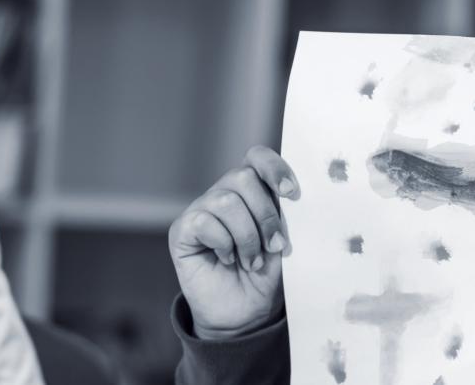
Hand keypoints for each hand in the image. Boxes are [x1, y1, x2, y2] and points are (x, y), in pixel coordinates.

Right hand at [168, 146, 298, 339]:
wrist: (244, 315)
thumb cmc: (264, 277)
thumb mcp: (282, 243)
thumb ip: (284, 216)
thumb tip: (293, 195)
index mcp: (251, 192)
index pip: (257, 158)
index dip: (274, 168)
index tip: (291, 194)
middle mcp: (224, 194)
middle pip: (243, 177)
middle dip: (266, 214)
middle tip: (276, 245)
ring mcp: (201, 210)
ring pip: (226, 201)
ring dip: (247, 236)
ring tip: (252, 262)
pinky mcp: (182, 230)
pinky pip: (204, 222)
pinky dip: (223, 243)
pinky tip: (226, 260)